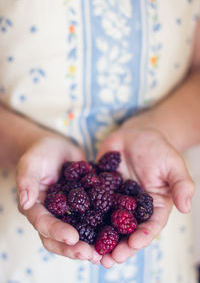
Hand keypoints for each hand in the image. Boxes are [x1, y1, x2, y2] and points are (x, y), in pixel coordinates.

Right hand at [16, 136, 101, 263]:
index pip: (44, 224)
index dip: (56, 232)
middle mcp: (53, 215)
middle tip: (91, 254)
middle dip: (74, 248)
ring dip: (90, 244)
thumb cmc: (40, 153)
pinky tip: (118, 232)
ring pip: (79, 233)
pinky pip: (94, 218)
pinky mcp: (85, 205)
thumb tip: (26, 202)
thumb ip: (27, 181)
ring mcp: (70, 212)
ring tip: (105, 252)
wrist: (57, 147)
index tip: (72, 237)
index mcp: (37, 208)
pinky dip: (103, 227)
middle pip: (60, 238)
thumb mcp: (31, 163)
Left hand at [96, 119, 194, 267]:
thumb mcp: (173, 164)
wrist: (136, 134)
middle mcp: (133, 208)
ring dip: (98, 239)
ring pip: (106, 223)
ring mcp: (115, 200)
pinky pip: (91, 203)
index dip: (142, 237)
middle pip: (126, 232)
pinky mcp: (100, 190)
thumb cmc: (158, 148)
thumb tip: (186, 208)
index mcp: (153, 206)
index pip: (150, 226)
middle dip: (117, 247)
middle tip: (107, 259)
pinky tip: (74, 224)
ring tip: (90, 252)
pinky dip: (84, 215)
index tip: (132, 244)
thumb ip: (181, 184)